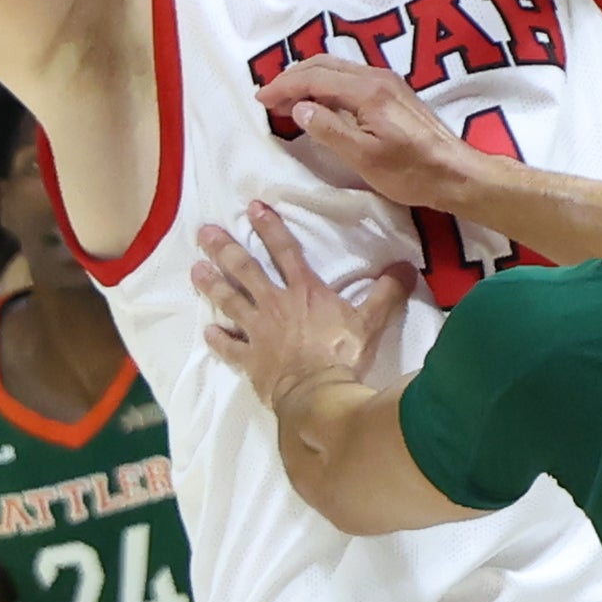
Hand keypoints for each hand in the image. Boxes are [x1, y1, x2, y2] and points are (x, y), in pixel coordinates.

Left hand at [193, 201, 415, 410]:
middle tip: (204, 232)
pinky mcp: (251, 360)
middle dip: (225, 249)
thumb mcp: (371, 322)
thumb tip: (407, 266)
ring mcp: (259, 332)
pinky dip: (218, 339)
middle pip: (245, 271)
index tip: (252, 207)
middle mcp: (275, 305)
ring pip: (230, 302)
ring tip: (195, 269)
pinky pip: (230, 347)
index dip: (270, 228)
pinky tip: (207, 330)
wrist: (317, 394)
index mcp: (304, 292)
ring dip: (212, 285)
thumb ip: (387, 293)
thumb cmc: (343, 355)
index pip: (285, 251)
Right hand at [256, 56, 485, 213]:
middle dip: (292, 78)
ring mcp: (387, 82)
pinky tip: (319, 102)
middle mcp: (377, 77)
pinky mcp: (393, 92)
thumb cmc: (410, 172)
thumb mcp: (364, 158)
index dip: (284, 86)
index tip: (261, 99)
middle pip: (324, 65)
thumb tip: (299, 108)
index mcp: (367, 91)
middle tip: (269, 99)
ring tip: (288, 101)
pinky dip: (326, 84)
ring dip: (308, 80)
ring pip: (337, 69)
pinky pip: (349, 77)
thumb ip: (329, 130)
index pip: (314, 78)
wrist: (455, 173)